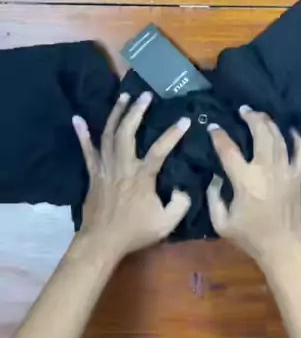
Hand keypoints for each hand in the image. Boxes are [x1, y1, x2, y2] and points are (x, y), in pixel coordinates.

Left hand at [72, 91, 190, 263]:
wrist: (102, 241)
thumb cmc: (135, 232)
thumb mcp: (166, 223)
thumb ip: (180, 204)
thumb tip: (183, 189)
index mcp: (142, 178)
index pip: (159, 150)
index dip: (173, 134)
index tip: (185, 119)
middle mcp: (123, 167)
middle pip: (127, 133)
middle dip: (136, 112)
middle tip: (145, 96)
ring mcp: (105, 168)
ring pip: (108, 136)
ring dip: (116, 114)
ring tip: (123, 97)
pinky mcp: (93, 174)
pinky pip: (87, 151)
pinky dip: (82, 135)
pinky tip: (78, 119)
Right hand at [207, 106, 300, 264]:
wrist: (283, 248)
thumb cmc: (250, 237)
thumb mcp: (221, 222)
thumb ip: (213, 196)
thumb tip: (214, 175)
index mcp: (245, 180)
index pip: (228, 149)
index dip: (219, 135)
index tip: (213, 127)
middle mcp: (266, 170)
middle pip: (261, 133)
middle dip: (251, 117)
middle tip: (244, 110)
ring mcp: (286, 171)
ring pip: (279, 138)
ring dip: (269, 123)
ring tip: (261, 115)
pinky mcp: (298, 176)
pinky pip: (300, 152)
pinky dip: (297, 138)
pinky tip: (291, 130)